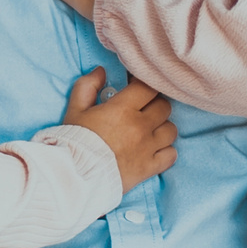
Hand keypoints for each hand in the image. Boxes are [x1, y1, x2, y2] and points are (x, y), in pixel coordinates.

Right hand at [61, 68, 176, 190]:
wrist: (75, 176)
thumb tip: (101, 71)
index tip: (135, 88)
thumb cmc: (75, 141)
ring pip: (171, 130)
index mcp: (123, 109)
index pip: (148, 87)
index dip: (143, 85)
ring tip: (149, 130)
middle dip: (154, 104)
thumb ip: (87, 86)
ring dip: (162, 127)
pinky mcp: (150, 167)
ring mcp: (148, 148)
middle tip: (142, 109)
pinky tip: (154, 149)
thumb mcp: (75, 109)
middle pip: (164, 106)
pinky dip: (166, 151)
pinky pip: (171, 154)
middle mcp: (140, 126)